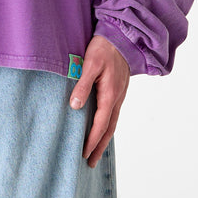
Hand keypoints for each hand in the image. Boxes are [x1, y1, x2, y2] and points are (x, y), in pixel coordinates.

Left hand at [70, 34, 129, 168]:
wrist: (122, 35)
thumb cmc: (104, 48)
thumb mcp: (90, 64)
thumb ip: (82, 85)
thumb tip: (75, 106)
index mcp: (110, 94)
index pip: (100, 124)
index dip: (92, 139)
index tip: (83, 152)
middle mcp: (117, 98)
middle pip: (109, 129)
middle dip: (99, 146)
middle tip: (89, 162)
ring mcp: (119, 94)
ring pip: (112, 122)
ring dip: (103, 137)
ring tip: (95, 150)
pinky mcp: (118, 89)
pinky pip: (113, 113)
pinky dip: (107, 125)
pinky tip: (101, 126)